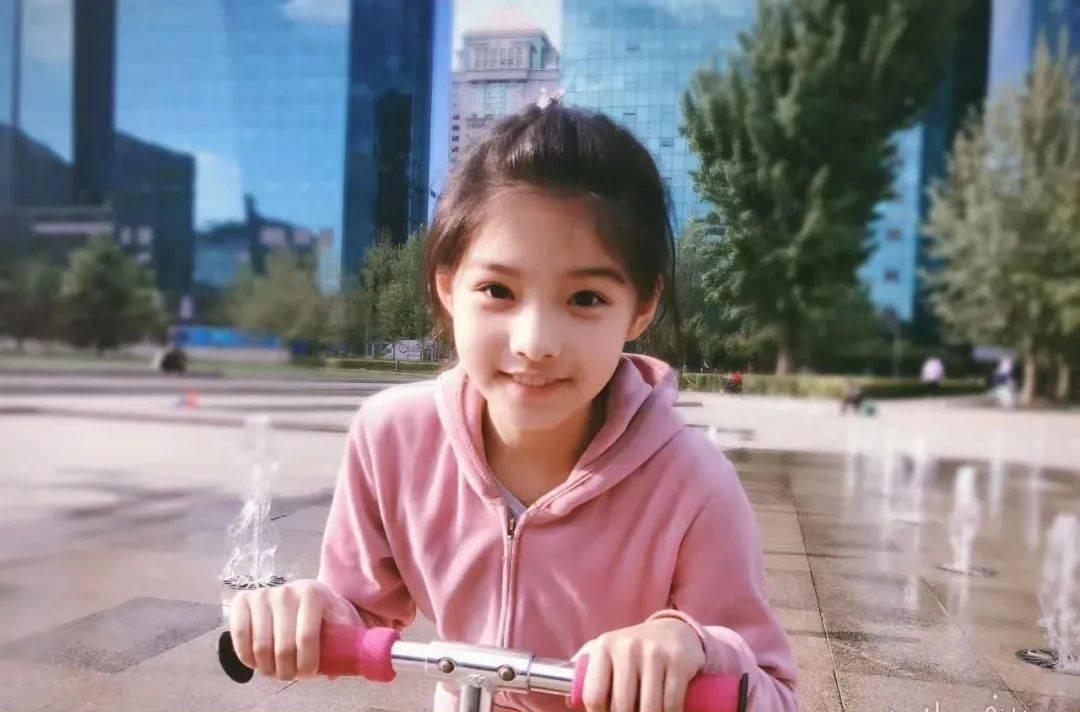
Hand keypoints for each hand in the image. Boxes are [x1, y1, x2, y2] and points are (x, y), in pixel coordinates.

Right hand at [228, 579, 361, 680]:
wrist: (306, 594)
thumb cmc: (325, 613)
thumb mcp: (343, 622)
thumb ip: (347, 643)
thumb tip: (334, 673)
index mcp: (313, 593)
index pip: (307, 638)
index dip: (306, 664)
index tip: (309, 674)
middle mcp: (286, 591)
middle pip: (283, 646)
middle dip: (287, 670)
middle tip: (291, 676)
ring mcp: (263, 594)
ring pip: (260, 645)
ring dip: (267, 667)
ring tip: (276, 671)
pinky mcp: (243, 600)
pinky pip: (239, 635)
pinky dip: (247, 656)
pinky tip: (257, 662)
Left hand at [574, 618, 705, 711]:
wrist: (674, 630)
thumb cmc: (632, 649)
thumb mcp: (605, 651)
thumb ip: (584, 671)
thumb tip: (568, 701)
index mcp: (604, 647)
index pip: (593, 696)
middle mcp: (627, 647)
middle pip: (621, 707)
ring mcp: (654, 653)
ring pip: (649, 709)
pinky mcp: (678, 661)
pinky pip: (671, 703)